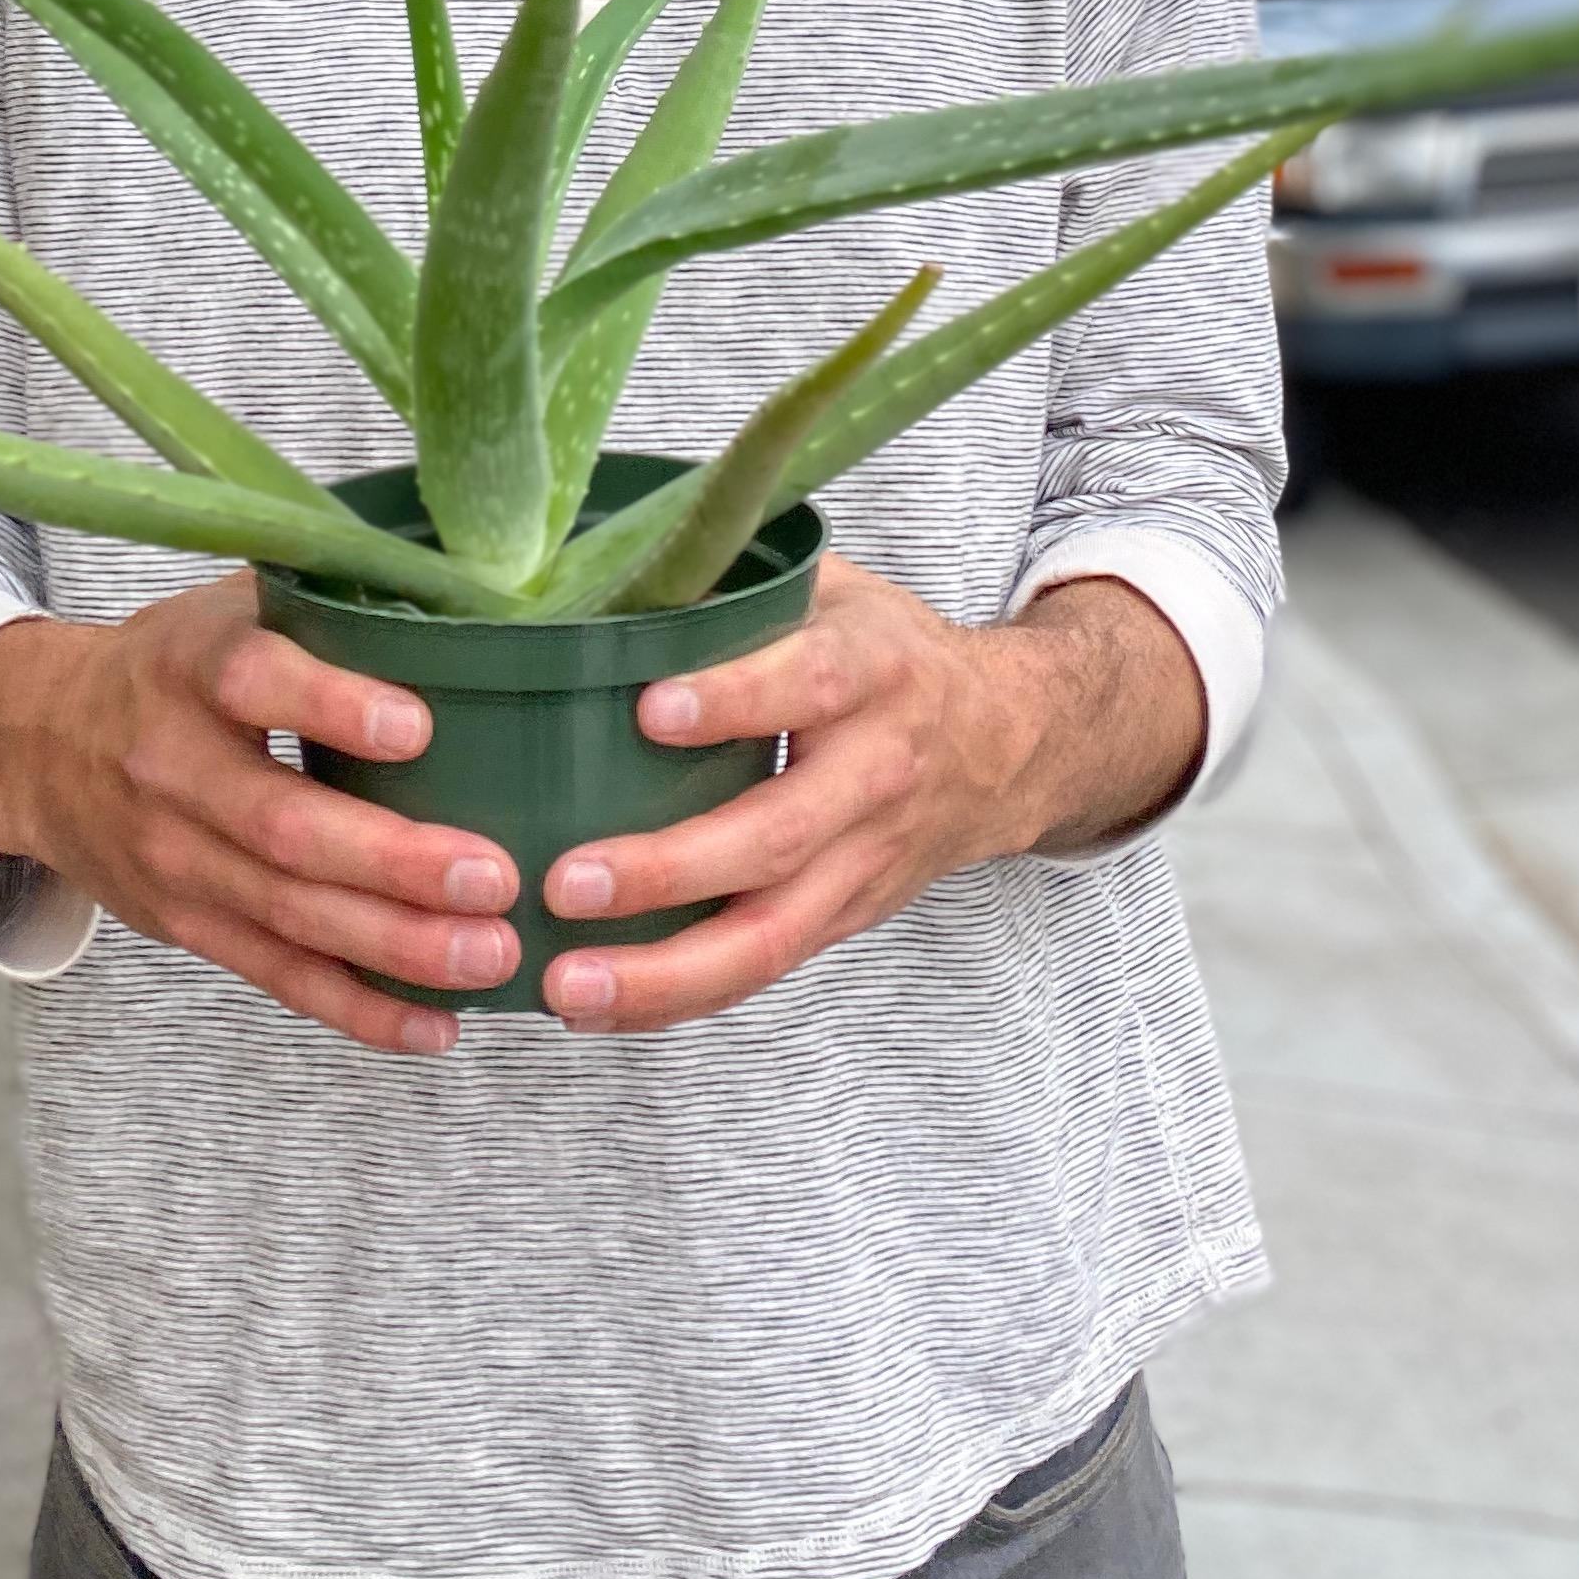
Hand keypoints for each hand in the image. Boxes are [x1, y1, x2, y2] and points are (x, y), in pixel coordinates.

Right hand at [0, 578, 520, 1054]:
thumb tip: (472, 592)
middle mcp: (172, 766)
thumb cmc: (172, 665)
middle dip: (393, 861)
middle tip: (494, 877)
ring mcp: (174, 859)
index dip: (331, 704)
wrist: (38, 745)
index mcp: (188, 667)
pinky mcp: (187, 924)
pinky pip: (277, 975)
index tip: (419, 725)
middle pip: (283, 825)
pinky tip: (438, 1024)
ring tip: (492, 955)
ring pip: (288, 914)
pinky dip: (358, 1008)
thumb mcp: (224, 607)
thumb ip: (322, 601)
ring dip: (395, 946)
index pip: (253, 680)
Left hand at [534, 557, 1205, 1033]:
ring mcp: (865, 860)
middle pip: (777, 835)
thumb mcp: (838, 592)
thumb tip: (606, 573)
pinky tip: (598, 1005)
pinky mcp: (847, 917)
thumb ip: (744, 583)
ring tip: (567, 985)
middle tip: (568, 882)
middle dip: (670, 870)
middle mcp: (876, 772)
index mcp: (873, 671)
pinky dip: (681, 996)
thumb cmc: (889, 654)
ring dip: (665, 973)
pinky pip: (765, 967)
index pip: (807, 684)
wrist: (1011, 741)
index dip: (734, 699)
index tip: (649, 710)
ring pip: (771, 933)